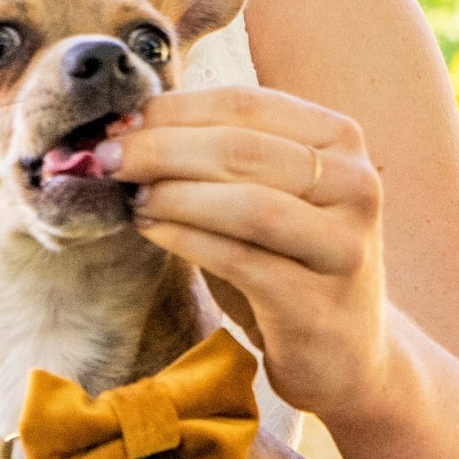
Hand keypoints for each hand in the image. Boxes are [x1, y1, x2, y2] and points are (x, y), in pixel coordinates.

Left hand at [93, 85, 396, 423]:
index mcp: (340, 140)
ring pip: (246, 202)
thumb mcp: (263, 194)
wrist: (342, 355)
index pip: (244, 104)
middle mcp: (355, 184)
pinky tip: (150, 230)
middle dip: (159, 148)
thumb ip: (216, 155)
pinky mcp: (317, 302)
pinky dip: (184, 238)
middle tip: (103, 158)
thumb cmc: (286, 263)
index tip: (115, 122)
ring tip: (129, 197)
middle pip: (240, 147)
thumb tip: (126, 124)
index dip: (171, 109)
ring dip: (172, 193)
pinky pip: (238, 258)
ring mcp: (343, 245)